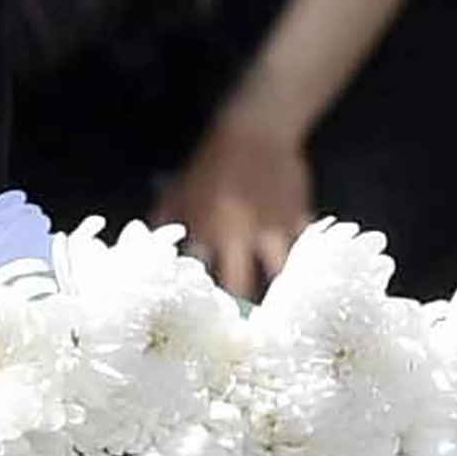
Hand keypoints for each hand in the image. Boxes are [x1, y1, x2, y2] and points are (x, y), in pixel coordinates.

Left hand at [157, 91, 312, 298]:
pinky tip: (304, 281)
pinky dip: (306, 265)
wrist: (256, 129)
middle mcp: (241, 235)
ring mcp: (274, 228)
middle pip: (243, 287)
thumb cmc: (213, 162)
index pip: (202, 278)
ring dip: (277, 293)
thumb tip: (149, 247)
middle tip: (241, 326)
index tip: (205, 317)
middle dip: (241, 309)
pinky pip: (307, 249)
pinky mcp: (300, 217)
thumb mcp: (180, 189)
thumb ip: (163, 221)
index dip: (204, 301)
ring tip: (277, 313)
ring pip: (280, 273)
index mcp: (209, 231)